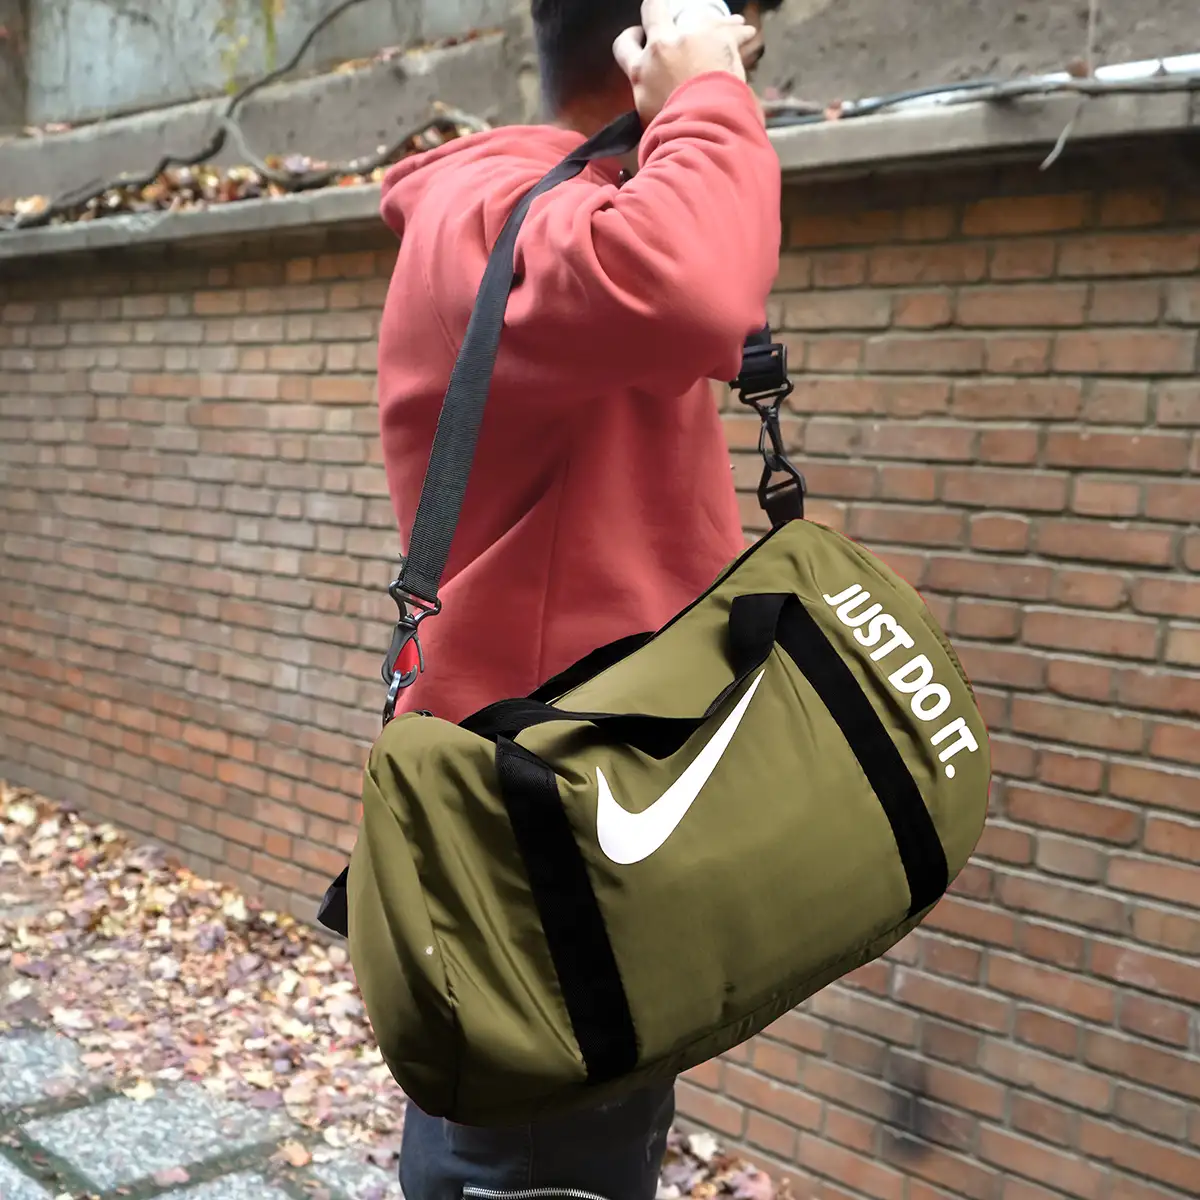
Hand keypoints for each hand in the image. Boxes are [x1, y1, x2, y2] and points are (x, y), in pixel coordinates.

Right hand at [613, 0, 758, 125]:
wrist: (701, 131)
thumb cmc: (672, 134)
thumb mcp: (648, 120)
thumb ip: (648, 101)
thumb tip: (651, 104)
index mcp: (640, 70)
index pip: (624, 45)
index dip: (632, 38)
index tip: (641, 39)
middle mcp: (661, 46)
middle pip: (653, 10)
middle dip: (658, 10)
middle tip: (672, 20)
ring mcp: (690, 38)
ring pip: (698, 16)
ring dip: (709, 24)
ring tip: (723, 27)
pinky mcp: (719, 39)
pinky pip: (732, 29)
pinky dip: (739, 31)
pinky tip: (745, 32)